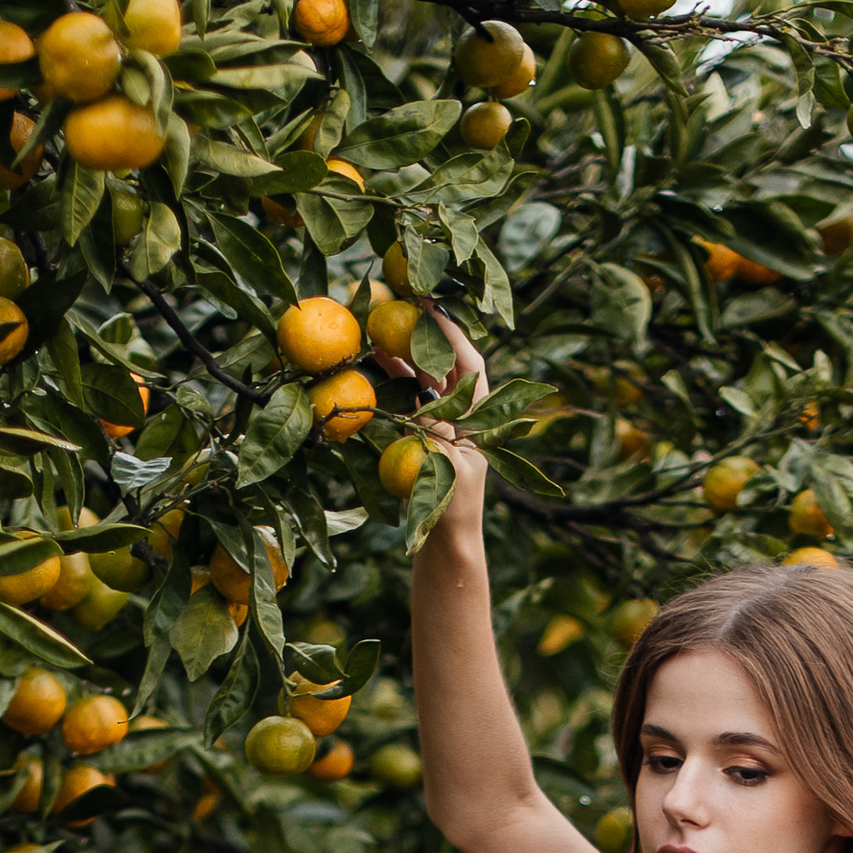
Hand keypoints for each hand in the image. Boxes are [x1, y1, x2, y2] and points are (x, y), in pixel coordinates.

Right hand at [382, 305, 491, 535]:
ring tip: (378, 333)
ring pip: (421, 381)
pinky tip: (372, 365)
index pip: (469, 364)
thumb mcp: (447, 468)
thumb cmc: (454, 510)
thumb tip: (421, 401)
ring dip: (402, 357)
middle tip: (398, 310)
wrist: (445, 545)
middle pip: (443, 366)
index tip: (431, 307)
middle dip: (422, 337)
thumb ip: (435, 433)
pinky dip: (391, 383)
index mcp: (480, 419)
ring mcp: (440, 426)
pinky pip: (406, 402)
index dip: (452, 333)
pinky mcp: (420, 439)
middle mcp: (461, 416)